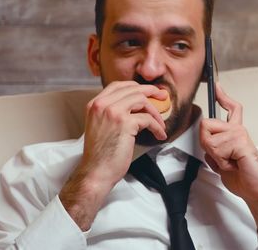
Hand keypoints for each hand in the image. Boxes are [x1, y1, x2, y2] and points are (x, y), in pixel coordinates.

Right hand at [60, 81, 167, 229]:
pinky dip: (158, 127)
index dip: (136, 86)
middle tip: (162, 96)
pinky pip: (148, 119)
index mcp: (95, 104)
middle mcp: (102, 105)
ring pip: (142, 100)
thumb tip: (136, 104)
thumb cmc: (100, 154)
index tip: (148, 91)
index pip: (118, 85)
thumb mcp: (101, 126)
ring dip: (156, 112)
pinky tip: (159, 134)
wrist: (96, 172)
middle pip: (133, 90)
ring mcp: (113, 112)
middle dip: (151, 92)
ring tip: (161, 123)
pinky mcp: (125, 123)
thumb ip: (112, 112)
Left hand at [199, 84, 257, 239]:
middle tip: (222, 159)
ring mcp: (240, 134)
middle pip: (206, 124)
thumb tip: (206, 146)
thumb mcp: (223, 164)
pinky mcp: (240, 141)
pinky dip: (221, 160)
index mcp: (236, 133)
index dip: (223, 96)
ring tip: (230, 164)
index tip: (218, 86)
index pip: (231, 109)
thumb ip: (214, 152)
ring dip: (215, 156)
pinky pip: (216, 146)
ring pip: (208, 137)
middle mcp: (239, 130)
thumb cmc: (245, 179)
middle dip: (206, 144)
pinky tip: (234, 164)